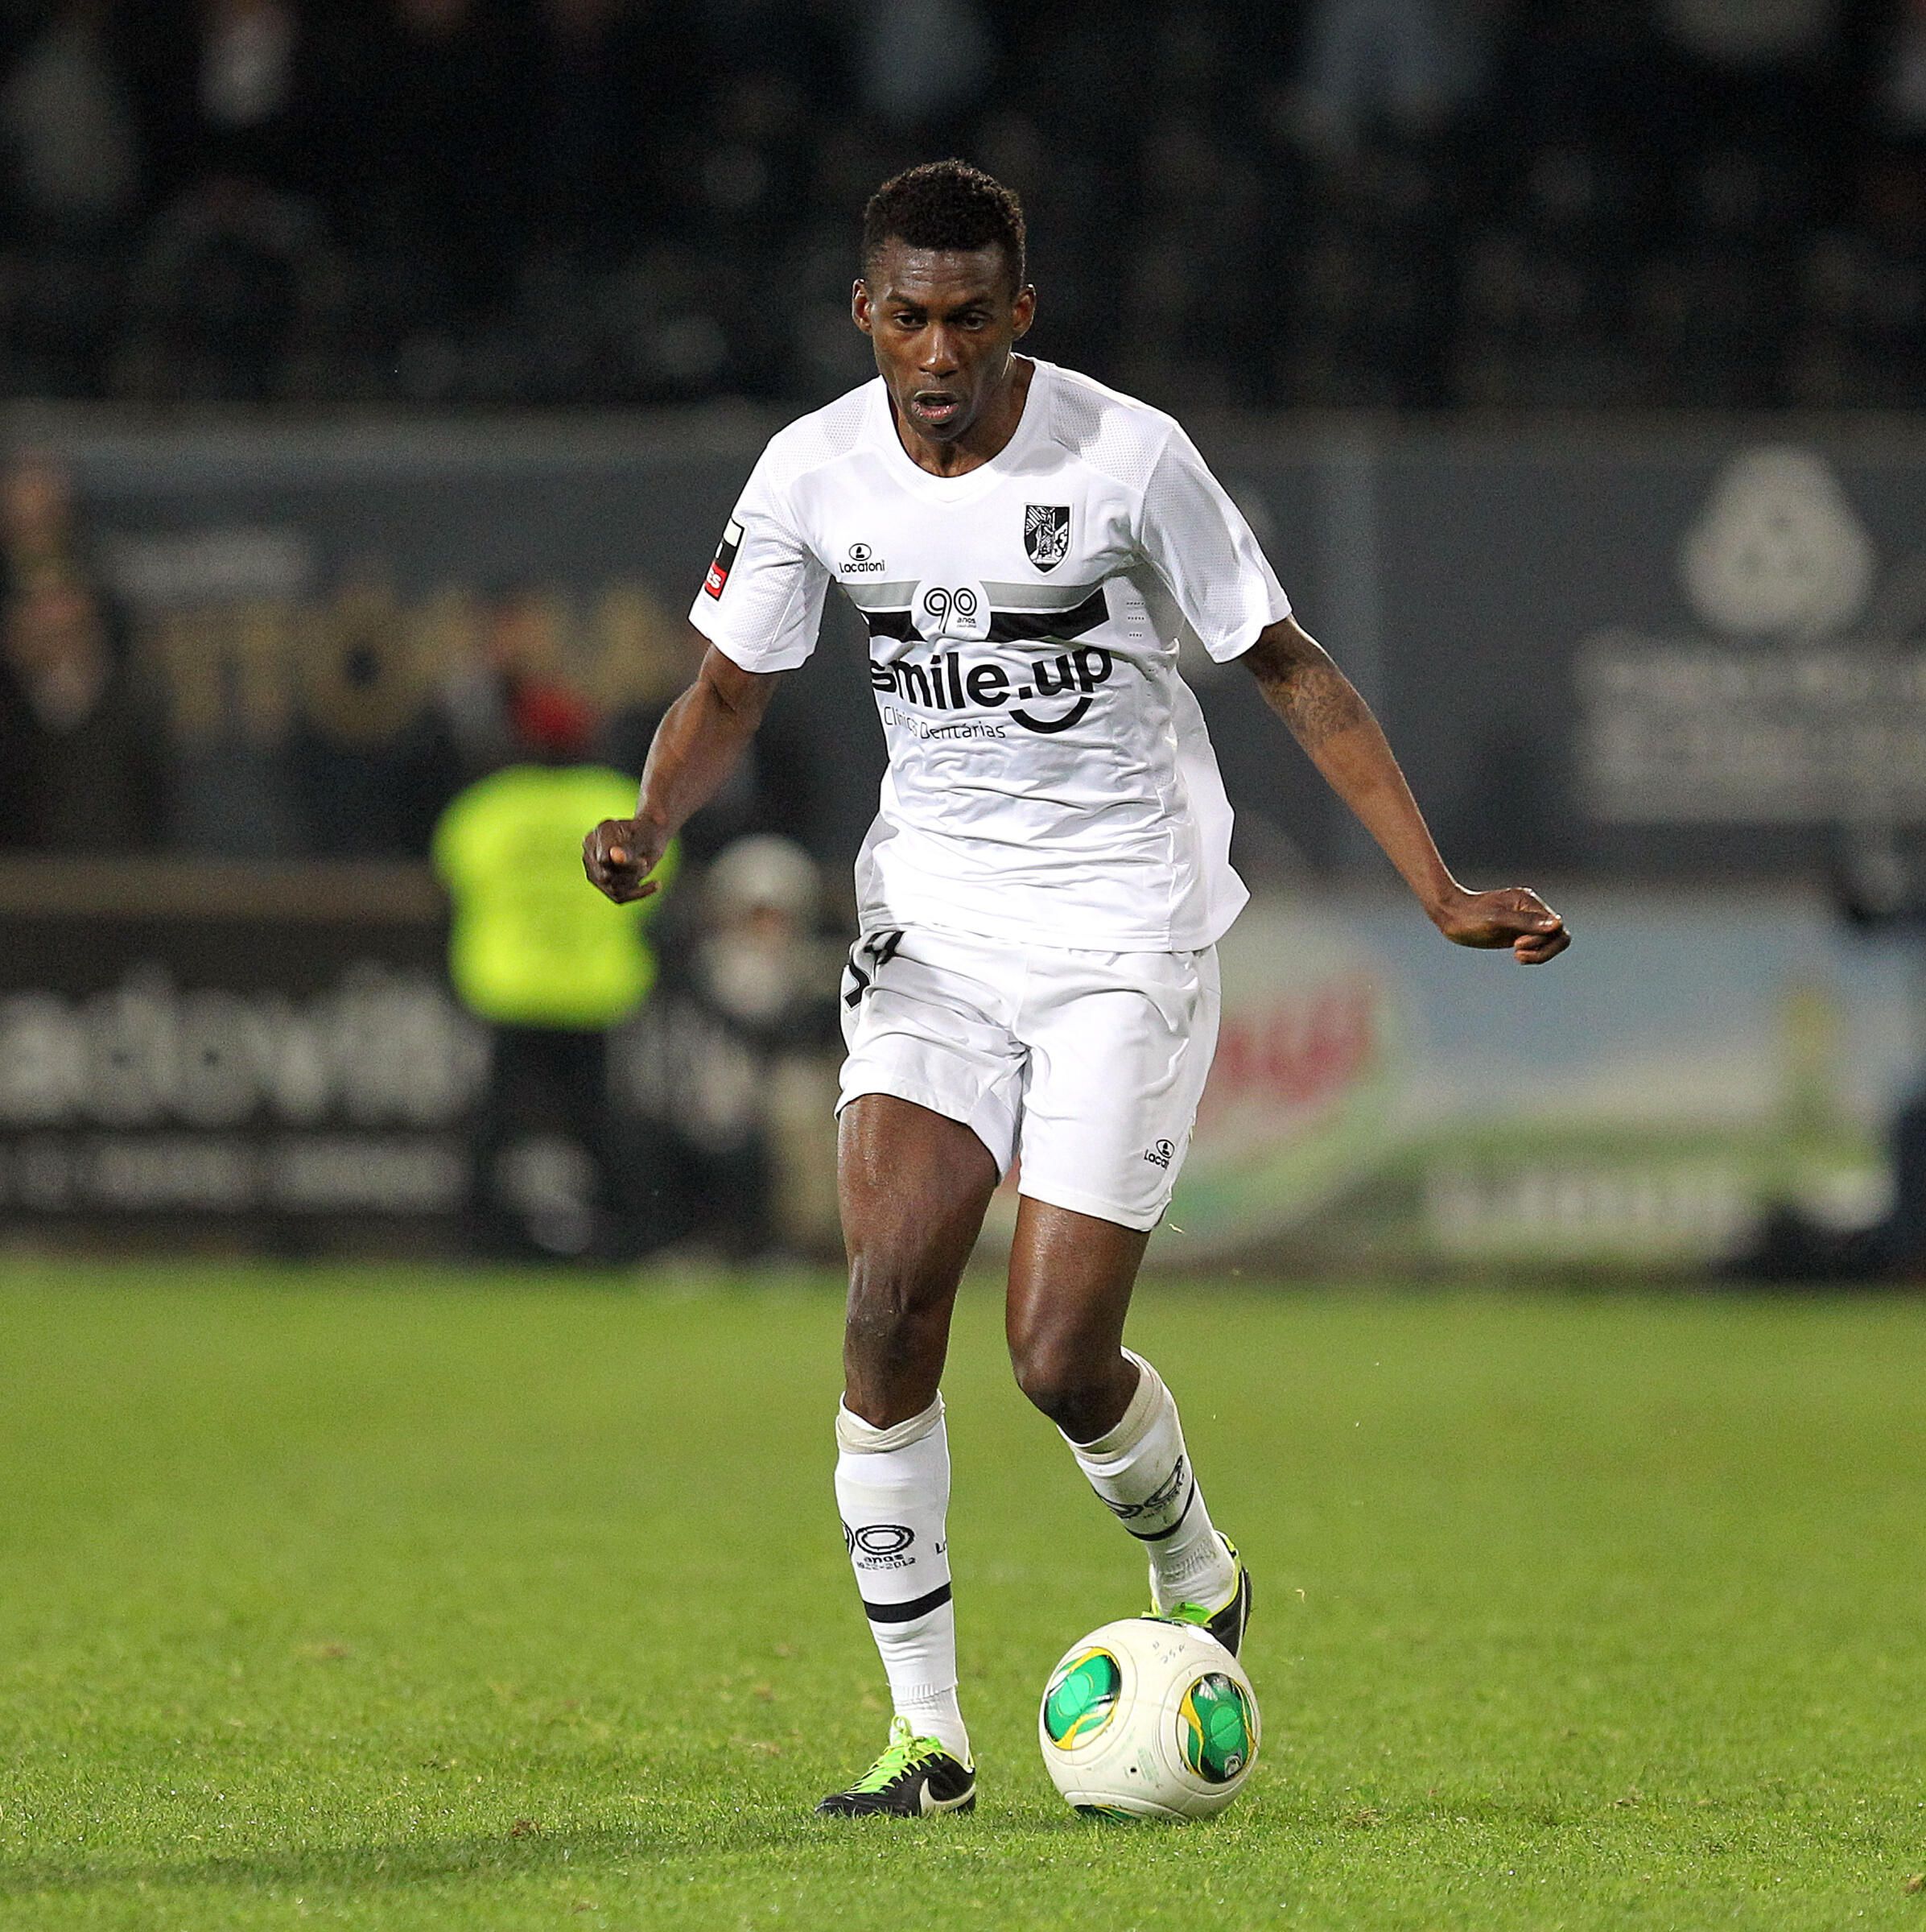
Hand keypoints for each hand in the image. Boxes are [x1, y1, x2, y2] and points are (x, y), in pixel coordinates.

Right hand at [582, 817, 666, 902]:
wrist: (649, 837)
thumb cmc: (645, 832)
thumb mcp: (640, 837)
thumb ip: (627, 847)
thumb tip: (614, 857)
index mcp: (593, 838)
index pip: (603, 861)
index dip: (626, 865)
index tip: (644, 862)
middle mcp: (589, 855)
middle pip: (605, 877)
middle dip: (631, 873)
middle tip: (645, 863)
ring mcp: (594, 871)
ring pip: (613, 889)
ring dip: (635, 880)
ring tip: (646, 865)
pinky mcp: (604, 885)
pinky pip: (619, 897)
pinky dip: (639, 892)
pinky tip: (656, 884)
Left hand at [1430, 884, 1569, 964]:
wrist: (1449, 915)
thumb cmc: (1470, 916)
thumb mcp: (1497, 920)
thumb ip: (1527, 922)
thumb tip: (1558, 925)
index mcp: (1529, 903)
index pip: (1556, 928)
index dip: (1541, 941)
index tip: (1516, 944)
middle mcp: (1531, 911)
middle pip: (1558, 936)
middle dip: (1543, 950)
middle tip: (1517, 954)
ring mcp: (1526, 922)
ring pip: (1550, 943)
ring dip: (1539, 954)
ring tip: (1517, 956)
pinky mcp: (1518, 933)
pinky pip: (1538, 946)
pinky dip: (1533, 955)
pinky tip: (1517, 956)